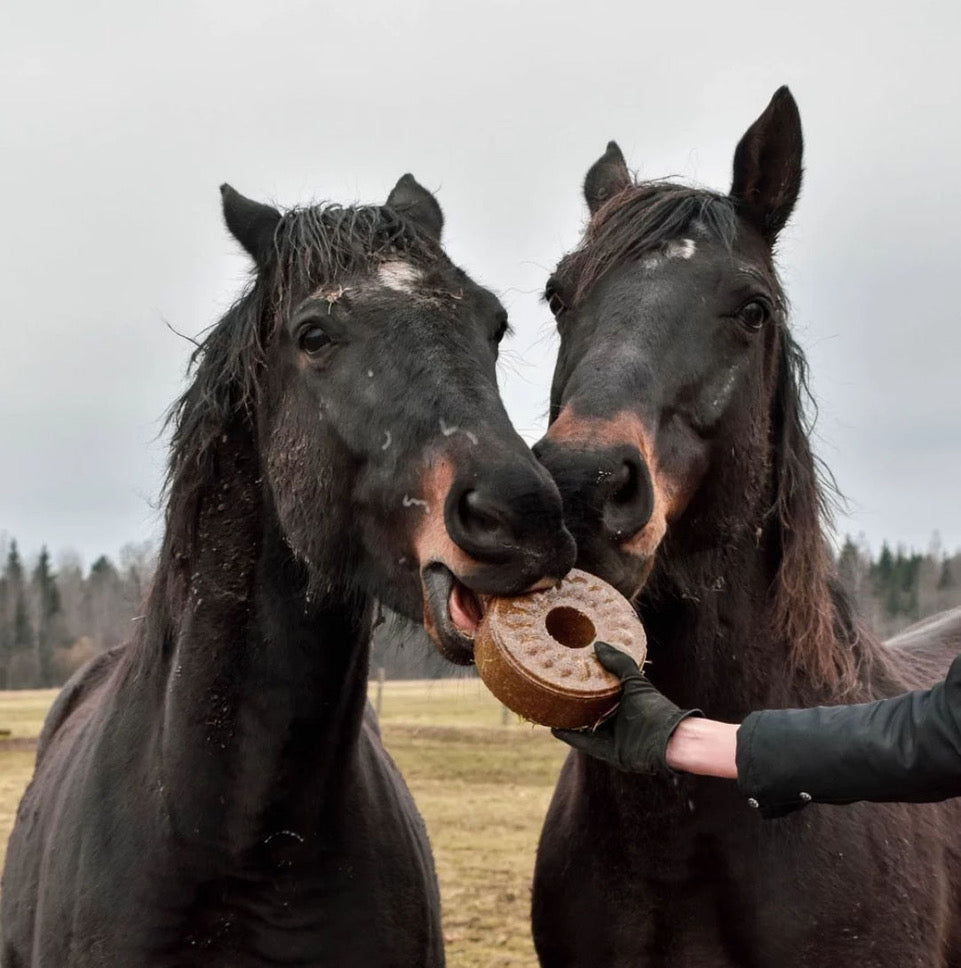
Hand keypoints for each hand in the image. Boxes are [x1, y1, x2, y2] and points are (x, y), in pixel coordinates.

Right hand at [552, 641, 701, 773]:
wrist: (669, 740)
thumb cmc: (655, 708)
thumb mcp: (635, 681)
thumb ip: (619, 663)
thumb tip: (598, 644)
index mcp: (622, 700)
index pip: (599, 689)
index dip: (584, 681)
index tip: (566, 671)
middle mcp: (616, 717)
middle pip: (589, 707)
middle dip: (572, 700)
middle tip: (551, 688)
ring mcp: (611, 735)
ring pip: (583, 725)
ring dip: (567, 719)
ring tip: (547, 707)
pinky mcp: (607, 751)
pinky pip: (584, 743)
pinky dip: (570, 737)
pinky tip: (554, 728)